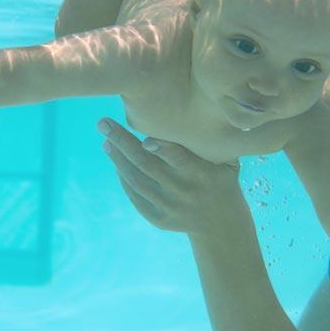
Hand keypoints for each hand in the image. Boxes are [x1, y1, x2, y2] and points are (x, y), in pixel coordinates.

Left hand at [97, 117, 242, 234]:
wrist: (220, 223)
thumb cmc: (221, 179)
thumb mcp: (225, 161)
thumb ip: (208, 141)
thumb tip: (187, 107)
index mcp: (201, 175)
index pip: (177, 158)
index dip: (161, 148)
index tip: (143, 136)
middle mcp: (183, 192)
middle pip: (147, 165)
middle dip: (122, 142)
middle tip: (103, 123)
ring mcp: (168, 207)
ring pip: (136, 180)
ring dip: (118, 158)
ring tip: (106, 140)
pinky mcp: (158, 218)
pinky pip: (135, 195)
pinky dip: (124, 176)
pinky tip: (116, 159)